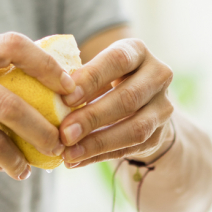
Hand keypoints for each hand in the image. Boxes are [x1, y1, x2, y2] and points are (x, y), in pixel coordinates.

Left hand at [57, 39, 173, 166]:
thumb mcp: (93, 71)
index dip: (91, 79)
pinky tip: (77, 160)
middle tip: (64, 133)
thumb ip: (76, 80)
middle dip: (93, 117)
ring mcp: (163, 107)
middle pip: (128, 97)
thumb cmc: (102, 81)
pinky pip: (131, 149)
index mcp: (136, 51)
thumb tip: (48, 99)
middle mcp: (157, 75)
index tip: (65, 99)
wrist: (137, 103)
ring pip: (136, 128)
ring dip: (99, 143)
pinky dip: (101, 156)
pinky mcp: (160, 134)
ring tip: (69, 153)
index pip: (117, 60)